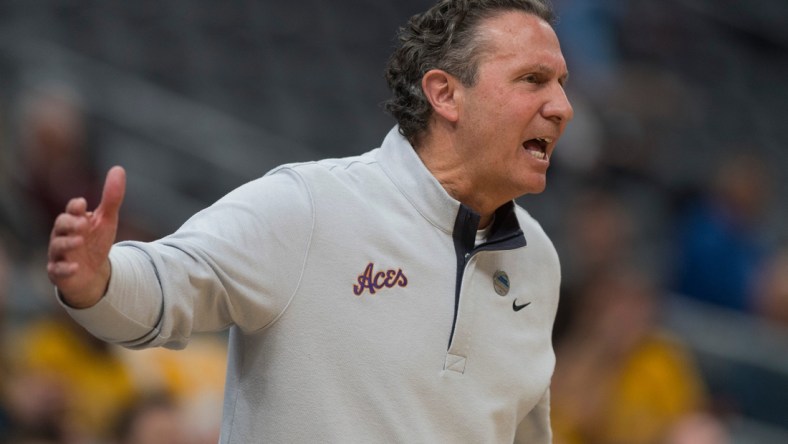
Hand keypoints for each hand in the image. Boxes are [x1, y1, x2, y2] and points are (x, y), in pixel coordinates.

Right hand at [47, 166, 125, 307]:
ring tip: (80, 241)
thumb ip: (111, 197)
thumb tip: (118, 168)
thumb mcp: (107, 219)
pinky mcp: (58, 272)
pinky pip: (57, 270)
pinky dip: (64, 268)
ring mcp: (59, 253)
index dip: (75, 207)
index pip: (71, 210)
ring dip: (67, 243)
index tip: (83, 204)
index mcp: (74, 220)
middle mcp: (62, 235)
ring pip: (57, 246)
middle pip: (60, 225)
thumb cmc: (96, 241)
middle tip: (83, 224)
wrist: (93, 273)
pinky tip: (75, 267)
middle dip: (69, 223)